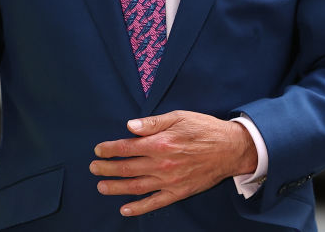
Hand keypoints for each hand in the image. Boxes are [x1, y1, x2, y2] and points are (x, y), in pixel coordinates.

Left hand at [90, 110, 257, 216]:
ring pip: (136, 187)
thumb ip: (153, 122)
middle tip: (93, 168)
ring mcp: (169, 181)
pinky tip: (125, 209)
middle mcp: (161, 164)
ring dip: (115, 188)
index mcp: (160, 143)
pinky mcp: (178, 192)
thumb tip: (130, 126)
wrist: (230, 149)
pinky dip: (138, 208)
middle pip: (127, 168)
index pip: (127, 147)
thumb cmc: (204, 129)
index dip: (109, 149)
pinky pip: (154, 203)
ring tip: (101, 186)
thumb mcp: (179, 117)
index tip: (98, 150)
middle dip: (106, 168)